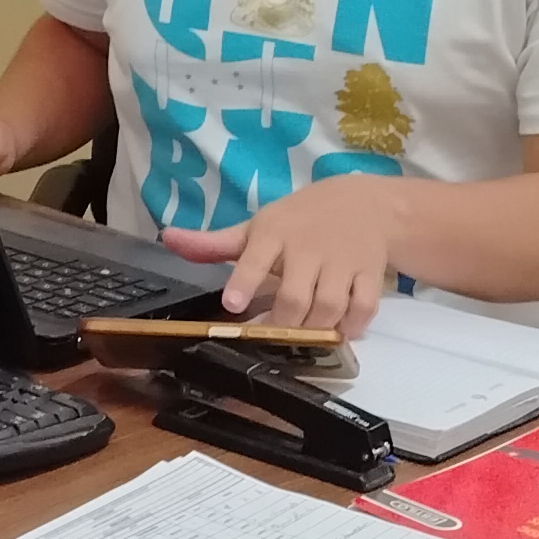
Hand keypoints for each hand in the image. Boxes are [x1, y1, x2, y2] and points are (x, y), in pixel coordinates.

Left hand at [162, 175, 402, 337]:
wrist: (365, 203)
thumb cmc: (299, 220)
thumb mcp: (258, 227)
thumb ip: (215, 244)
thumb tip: (168, 238)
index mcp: (274, 234)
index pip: (255, 257)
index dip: (245, 282)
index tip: (233, 304)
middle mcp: (308, 247)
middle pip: (294, 297)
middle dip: (282, 324)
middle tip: (273, 334)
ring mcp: (342, 261)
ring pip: (329, 307)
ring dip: (315, 329)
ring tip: (305, 334)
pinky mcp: (370, 273)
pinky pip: (364, 307)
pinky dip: (353, 326)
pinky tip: (339, 329)